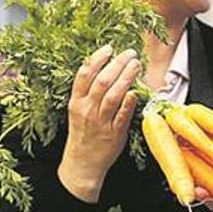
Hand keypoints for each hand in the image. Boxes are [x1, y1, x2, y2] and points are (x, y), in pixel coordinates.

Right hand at [57, 45, 140, 201]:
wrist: (82, 163)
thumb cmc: (83, 134)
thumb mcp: (78, 110)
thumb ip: (88, 92)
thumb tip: (105, 69)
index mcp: (76, 102)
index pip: (84, 74)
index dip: (97, 59)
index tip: (109, 48)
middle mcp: (87, 110)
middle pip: (102, 81)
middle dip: (117, 64)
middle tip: (130, 54)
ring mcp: (101, 122)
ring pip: (113, 95)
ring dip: (126, 77)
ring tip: (136, 65)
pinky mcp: (114, 133)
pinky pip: (122, 115)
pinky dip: (129, 102)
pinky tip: (135, 92)